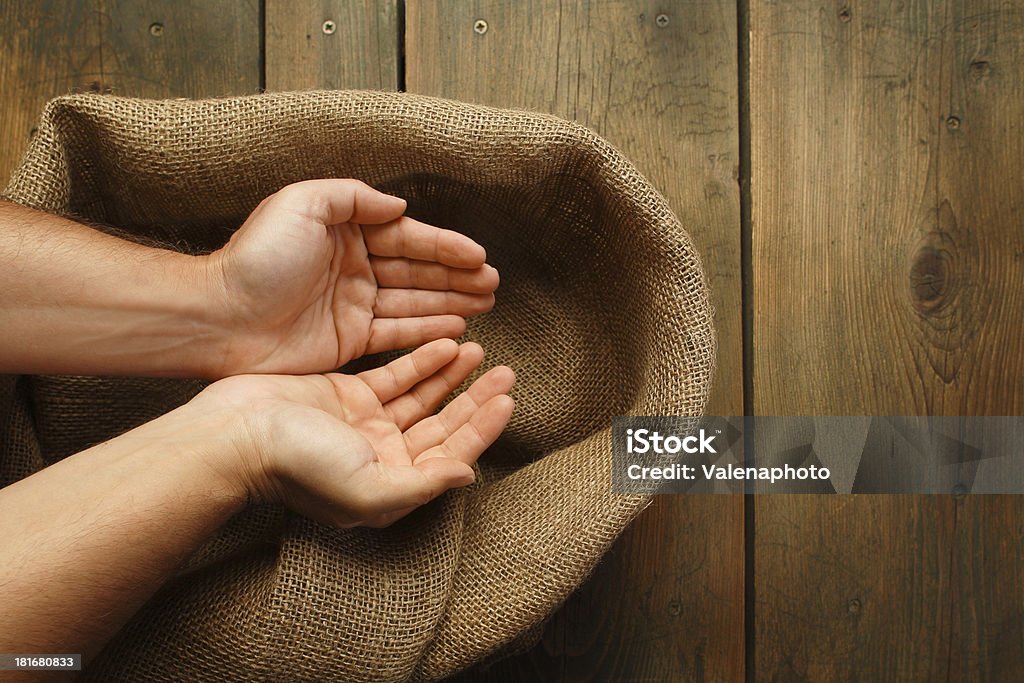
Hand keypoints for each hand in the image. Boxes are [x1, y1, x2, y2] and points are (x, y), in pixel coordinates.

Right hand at [192, 339, 514, 527]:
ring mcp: (366, 424)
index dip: (482, 429)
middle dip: (476, 399)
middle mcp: (384, 456)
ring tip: (482, 349)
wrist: (236, 435)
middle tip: (507, 373)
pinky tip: (447, 343)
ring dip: (453, 375)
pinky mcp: (347, 394)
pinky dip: (421, 361)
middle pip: (443, 425)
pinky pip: (395, 375)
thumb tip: (468, 476)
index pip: (451, 455)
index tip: (508, 400)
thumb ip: (422, 484)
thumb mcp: (368, 487)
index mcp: (392, 485)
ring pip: (423, 396)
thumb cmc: (299, 468)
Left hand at [205, 179, 498, 375]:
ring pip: (414, 304)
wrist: (220, 316)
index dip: (445, 247)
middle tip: (494, 284)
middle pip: (417, 272)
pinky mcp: (349, 341)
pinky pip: (398, 335)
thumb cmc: (257, 258)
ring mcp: (353, 306)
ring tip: (486, 304)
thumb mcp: (302, 203)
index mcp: (345, 233)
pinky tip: (458, 329)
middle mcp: (354, 268)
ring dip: (451, 303)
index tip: (479, 256)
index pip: (407, 238)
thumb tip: (400, 206)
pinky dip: (428, 332)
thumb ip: (353, 197)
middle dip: (457, 277)